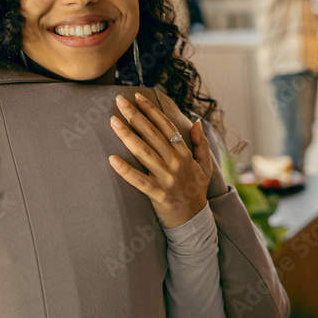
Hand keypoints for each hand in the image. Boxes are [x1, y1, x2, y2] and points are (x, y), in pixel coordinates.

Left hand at [109, 93, 211, 228]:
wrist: (194, 220)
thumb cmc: (196, 190)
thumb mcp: (205, 165)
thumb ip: (201, 143)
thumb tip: (196, 122)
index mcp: (184, 153)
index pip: (166, 126)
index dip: (151, 110)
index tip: (137, 97)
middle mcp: (175, 162)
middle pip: (152, 134)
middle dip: (135, 115)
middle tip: (119, 101)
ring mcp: (166, 178)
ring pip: (144, 152)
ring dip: (127, 135)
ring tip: (113, 121)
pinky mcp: (158, 194)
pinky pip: (138, 180)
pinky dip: (125, 170)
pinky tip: (112, 160)